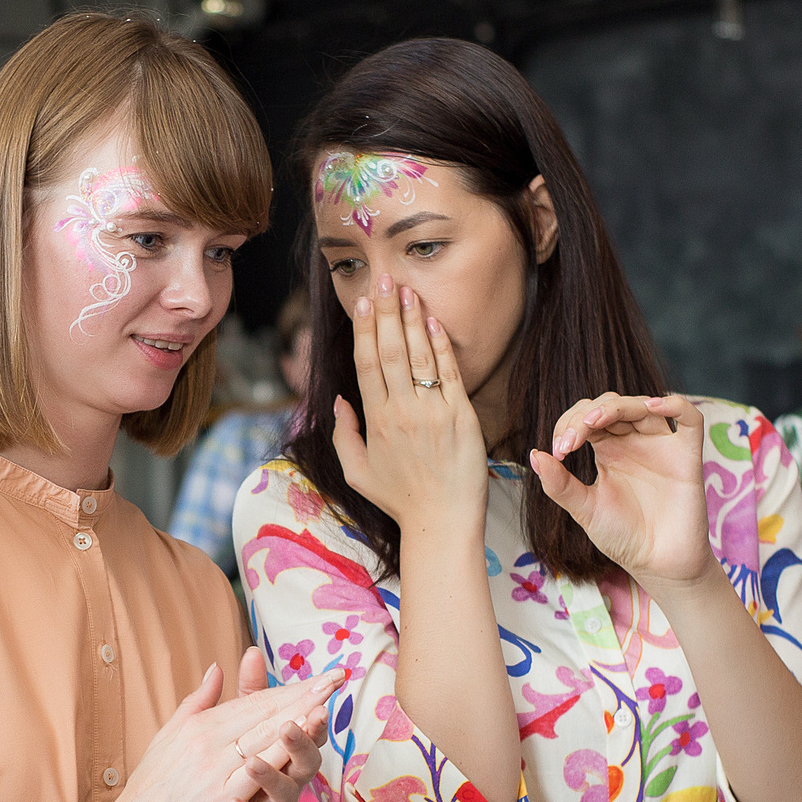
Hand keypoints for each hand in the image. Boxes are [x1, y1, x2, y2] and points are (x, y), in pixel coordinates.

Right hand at [98, 651, 337, 801]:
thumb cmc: (148, 789)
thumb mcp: (168, 736)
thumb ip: (196, 702)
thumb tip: (216, 668)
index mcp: (198, 724)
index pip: (252, 701)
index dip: (288, 688)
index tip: (318, 677)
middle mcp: (207, 739)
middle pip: (264, 712)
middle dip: (303, 694)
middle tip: (336, 678)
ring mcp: (213, 767)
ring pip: (264, 736)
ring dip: (299, 716)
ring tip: (329, 701)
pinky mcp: (218, 797)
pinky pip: (256, 770)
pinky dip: (281, 754)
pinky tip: (303, 744)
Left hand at [207, 647, 329, 801]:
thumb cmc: (237, 777)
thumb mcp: (241, 732)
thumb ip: (250, 696)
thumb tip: (253, 649)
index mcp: (285, 752)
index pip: (304, 723)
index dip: (316, 703)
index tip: (330, 681)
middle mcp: (289, 779)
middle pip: (306, 756)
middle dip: (306, 737)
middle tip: (304, 719)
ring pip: (285, 792)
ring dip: (271, 775)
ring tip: (252, 762)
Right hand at [330, 275, 491, 540]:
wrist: (442, 522)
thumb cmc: (400, 500)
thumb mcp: (358, 471)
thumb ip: (345, 434)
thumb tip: (341, 401)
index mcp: (375, 421)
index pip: (366, 364)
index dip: (363, 330)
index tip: (361, 302)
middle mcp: (401, 410)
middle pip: (389, 350)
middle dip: (385, 312)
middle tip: (383, 279)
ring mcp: (432, 411)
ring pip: (418, 355)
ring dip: (411, 319)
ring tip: (406, 289)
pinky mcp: (461, 415)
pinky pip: (449, 372)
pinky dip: (441, 345)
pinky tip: (432, 321)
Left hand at [528, 392, 713, 591]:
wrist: (656, 564)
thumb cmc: (622, 536)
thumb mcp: (584, 509)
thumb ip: (559, 484)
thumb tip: (534, 454)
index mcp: (608, 449)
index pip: (587, 417)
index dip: (569, 425)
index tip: (558, 452)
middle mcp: (634, 441)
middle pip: (611, 405)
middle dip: (585, 416)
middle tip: (568, 443)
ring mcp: (661, 445)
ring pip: (643, 406)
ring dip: (616, 406)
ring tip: (593, 421)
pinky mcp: (687, 455)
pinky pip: (690, 418)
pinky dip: (676, 404)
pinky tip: (653, 406)